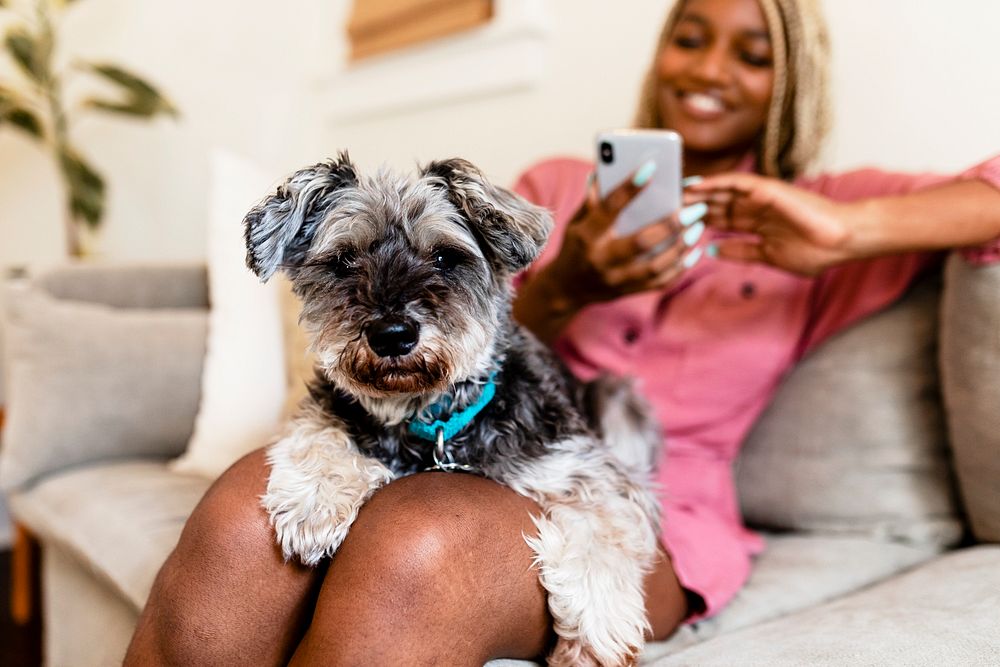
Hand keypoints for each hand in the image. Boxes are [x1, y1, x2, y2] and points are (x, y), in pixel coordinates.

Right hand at [542, 166, 705, 309]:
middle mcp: (601, 260)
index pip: (609, 209)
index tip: (651, 167)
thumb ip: (593, 200)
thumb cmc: (575, 246)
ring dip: (681, 246)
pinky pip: (660, 283)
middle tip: (695, 208)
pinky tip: (694, 251)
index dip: (629, 188)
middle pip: (641, 242)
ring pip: (656, 265)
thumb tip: (606, 169)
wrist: (566, 289)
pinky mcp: (628, 292)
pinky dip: (681, 267)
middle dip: (671, 224)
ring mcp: (616, 280)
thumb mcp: (576, 221)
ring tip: (698, 226)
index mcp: (586, 236)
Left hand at [686, 173, 858, 275]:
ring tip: (673, 191)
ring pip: (722, 190)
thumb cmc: (815, 251)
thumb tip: (713, 249)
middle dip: (692, 205)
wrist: (843, 242)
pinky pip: (737, 182)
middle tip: (665, 205)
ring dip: (698, 191)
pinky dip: (716, 182)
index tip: (674, 224)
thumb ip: (741, 252)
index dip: (698, 220)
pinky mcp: (768, 189)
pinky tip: (696, 185)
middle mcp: (756, 208)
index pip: (721, 219)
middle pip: (717, 203)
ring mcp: (762, 197)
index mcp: (757, 224)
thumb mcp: (769, 256)